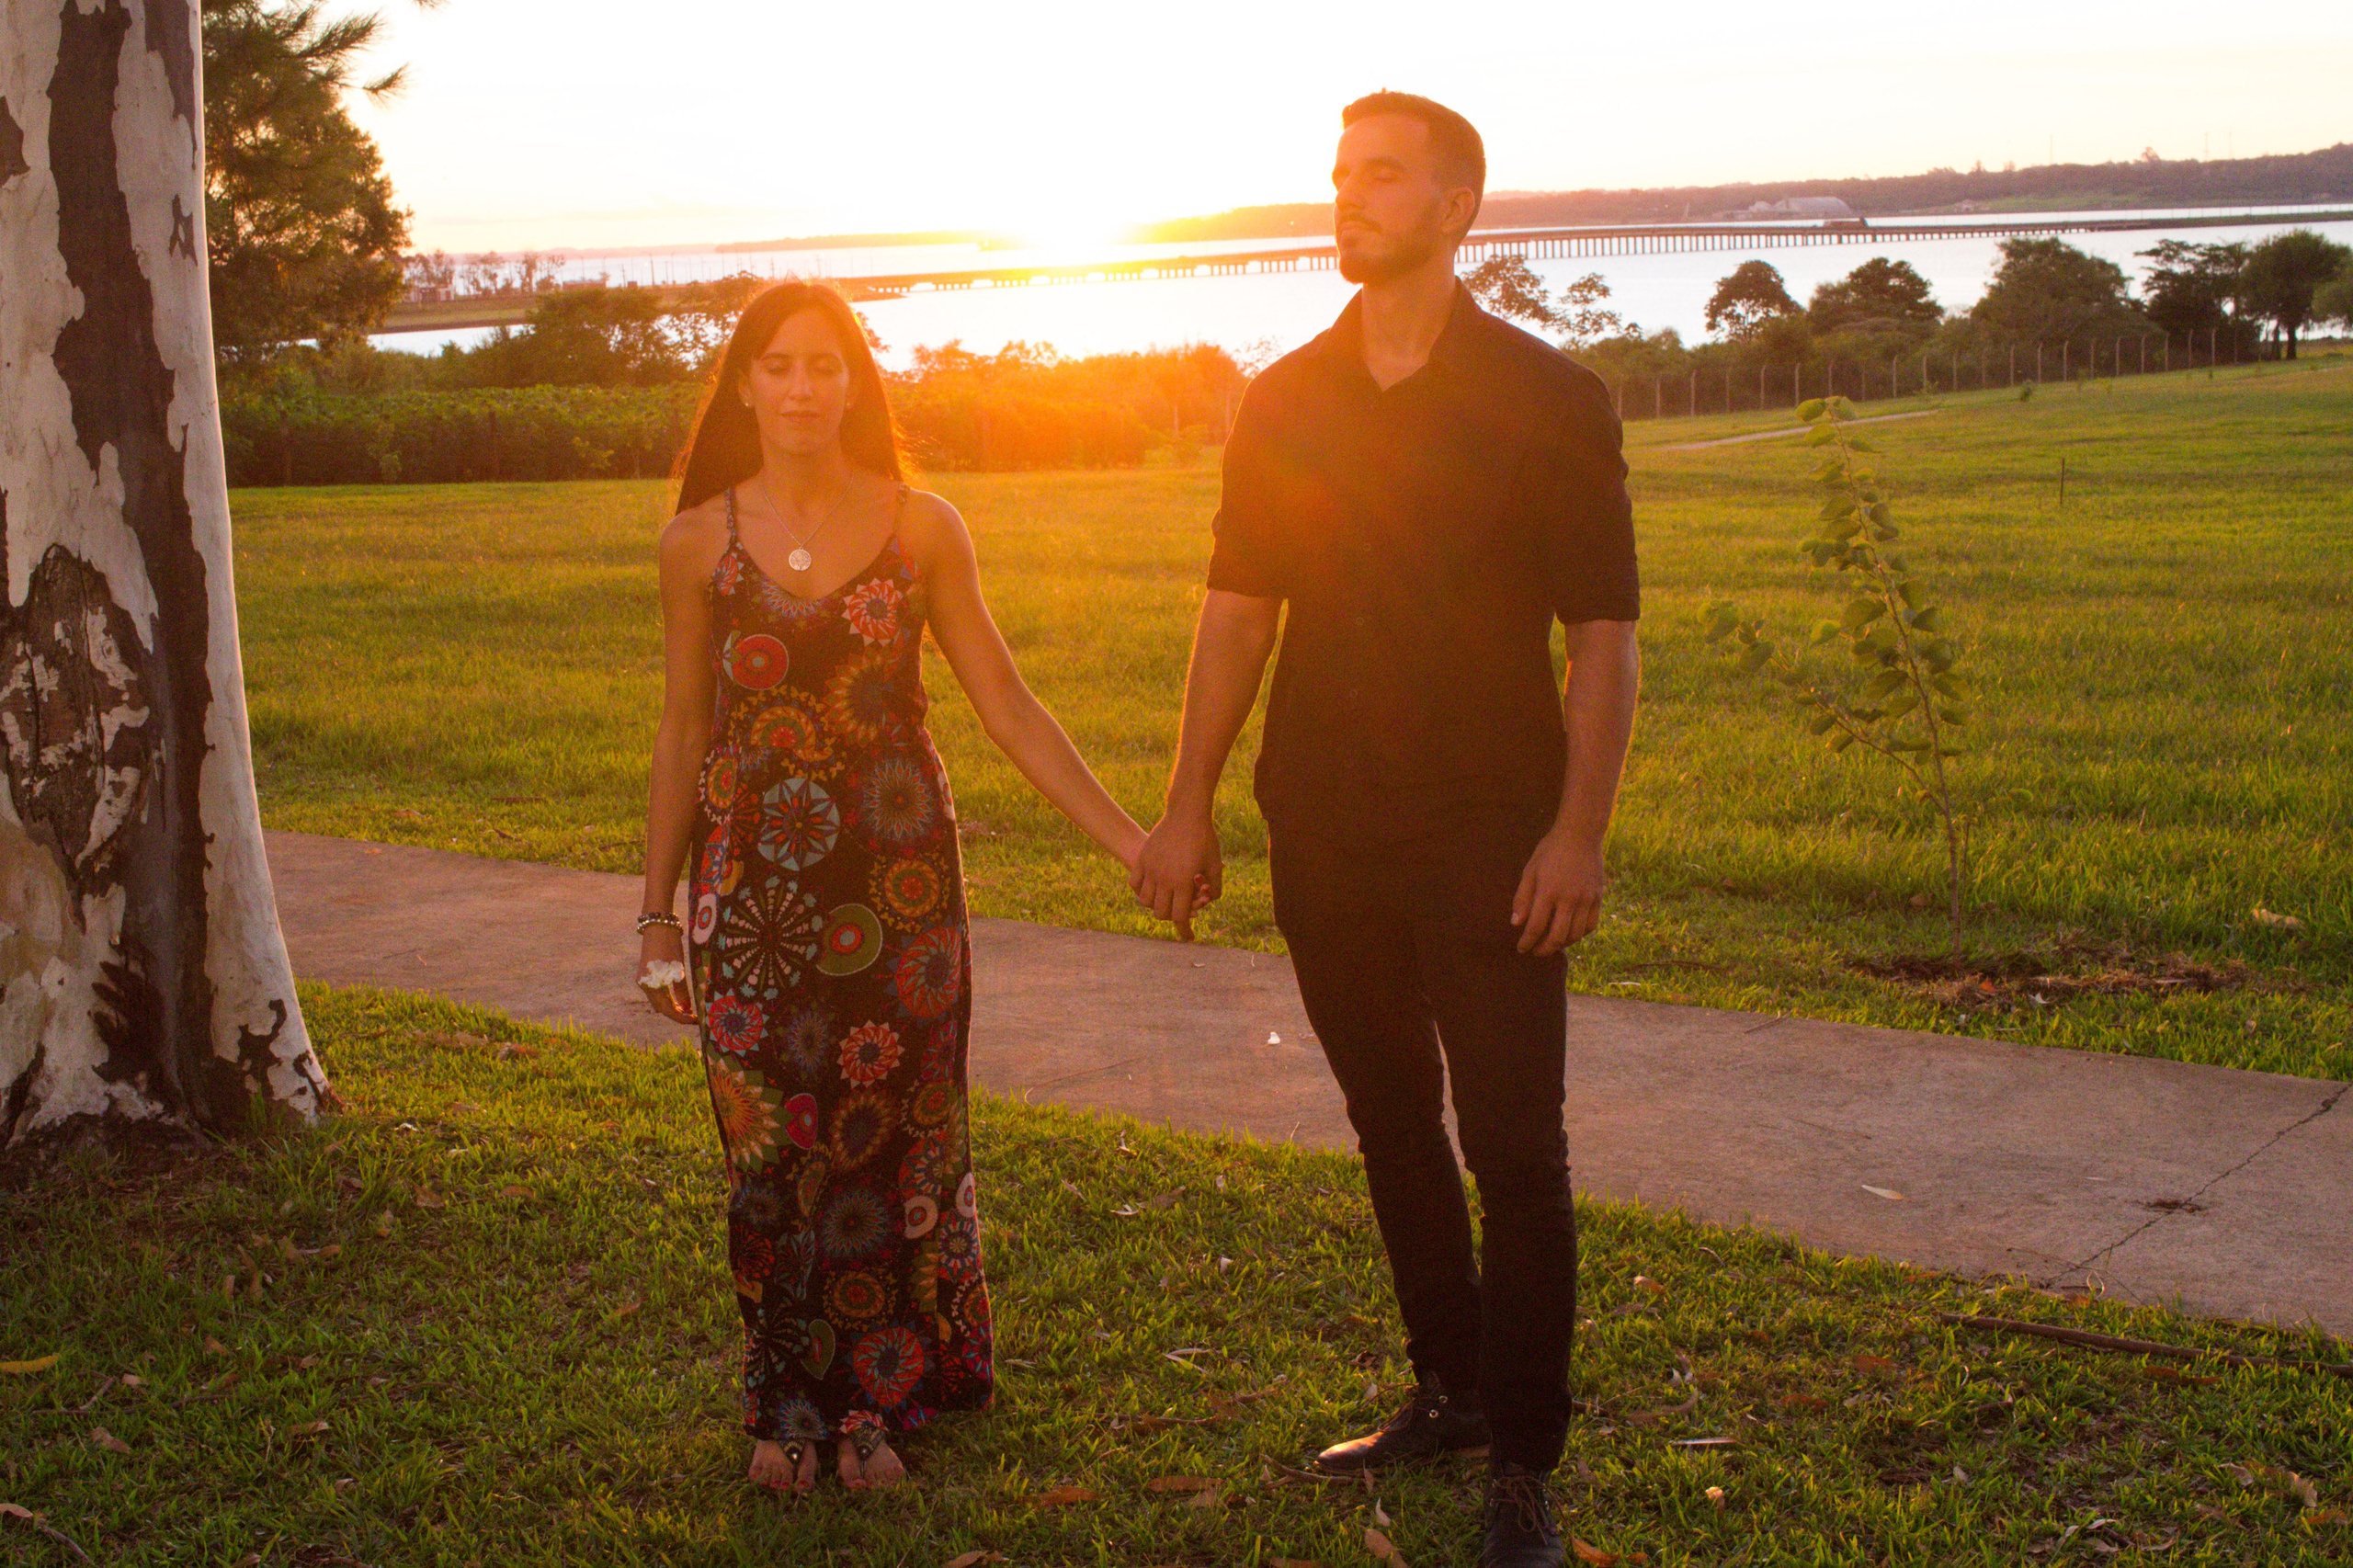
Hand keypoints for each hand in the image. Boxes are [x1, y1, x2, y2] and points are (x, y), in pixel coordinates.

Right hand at [637, 924, 695, 1022]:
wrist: (658, 925)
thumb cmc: (670, 946)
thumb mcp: (679, 969)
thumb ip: (682, 991)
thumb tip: (687, 1009)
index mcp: (652, 985)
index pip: (667, 1010)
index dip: (681, 1018)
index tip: (694, 1021)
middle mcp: (644, 985)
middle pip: (661, 1007)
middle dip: (677, 1014)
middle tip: (693, 1017)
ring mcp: (643, 980)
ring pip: (658, 1001)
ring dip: (672, 1006)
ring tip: (688, 1010)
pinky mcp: (646, 975)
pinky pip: (657, 992)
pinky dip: (668, 998)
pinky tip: (679, 999)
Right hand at [1131, 809, 1220, 941]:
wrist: (1187, 813)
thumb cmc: (1205, 839)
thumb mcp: (1216, 865)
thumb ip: (1215, 889)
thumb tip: (1207, 904)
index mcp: (1183, 882)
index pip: (1179, 916)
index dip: (1184, 929)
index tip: (1188, 936)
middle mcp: (1164, 879)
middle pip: (1160, 912)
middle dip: (1171, 915)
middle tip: (1177, 909)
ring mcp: (1150, 869)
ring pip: (1145, 901)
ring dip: (1155, 904)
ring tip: (1163, 898)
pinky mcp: (1142, 859)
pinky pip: (1134, 884)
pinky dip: (1141, 890)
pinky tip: (1150, 887)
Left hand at [1511, 828, 1604, 955]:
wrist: (1580, 834)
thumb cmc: (1550, 851)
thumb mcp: (1530, 870)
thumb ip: (1522, 898)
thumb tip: (1517, 923)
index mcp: (1548, 891)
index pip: (1535, 927)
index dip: (1527, 942)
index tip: (1521, 948)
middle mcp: (1569, 899)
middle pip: (1557, 937)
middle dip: (1544, 950)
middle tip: (1535, 952)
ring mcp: (1586, 899)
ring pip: (1575, 935)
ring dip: (1561, 944)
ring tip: (1551, 944)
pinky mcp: (1597, 897)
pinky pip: (1590, 926)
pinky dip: (1579, 935)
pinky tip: (1570, 934)